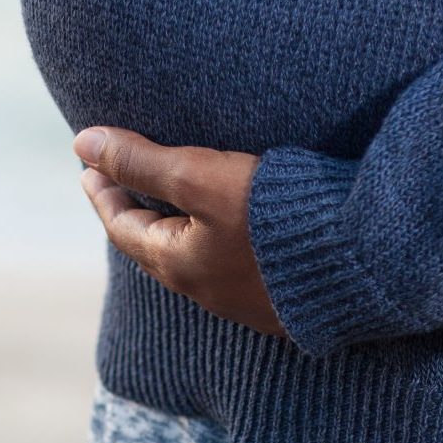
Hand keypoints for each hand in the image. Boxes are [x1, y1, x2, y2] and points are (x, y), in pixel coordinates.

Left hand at [72, 127, 285, 339]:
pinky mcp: (284, 299)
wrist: (360, 258)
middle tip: (122, 185)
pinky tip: (234, 235)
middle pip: (155, 248)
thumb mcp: (202, 177)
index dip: (103, 192)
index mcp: (178, 263)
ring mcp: (247, 301)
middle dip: (135, 214)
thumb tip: (82, 141)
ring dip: (175, 231)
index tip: (88, 166)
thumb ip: (143, 161)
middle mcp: (206, 291)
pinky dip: (215, 246)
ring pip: (194, 262)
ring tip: (172, 206)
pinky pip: (234, 271)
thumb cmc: (274, 215)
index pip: (123, 225)